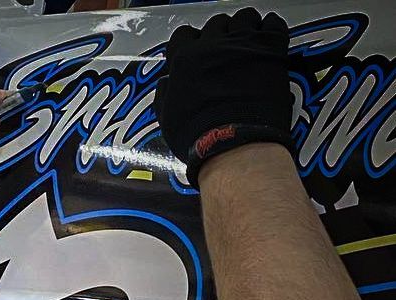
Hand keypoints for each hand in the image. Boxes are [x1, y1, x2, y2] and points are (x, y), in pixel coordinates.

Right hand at [154, 8, 292, 187]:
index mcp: (185, 60)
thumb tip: (166, 84)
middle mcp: (213, 45)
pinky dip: (269, 29)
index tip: (195, 53)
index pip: (183, 36)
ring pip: (243, 18)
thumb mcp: (168, 120)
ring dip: (243, 29)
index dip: (189, 44)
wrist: (235, 143)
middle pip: (215, 24)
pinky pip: (272, 23)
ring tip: (245, 44)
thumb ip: (165, 95)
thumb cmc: (202, 137)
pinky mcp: (270, 48)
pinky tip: (266, 41)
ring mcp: (243, 44)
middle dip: (218, 37)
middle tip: (223, 52)